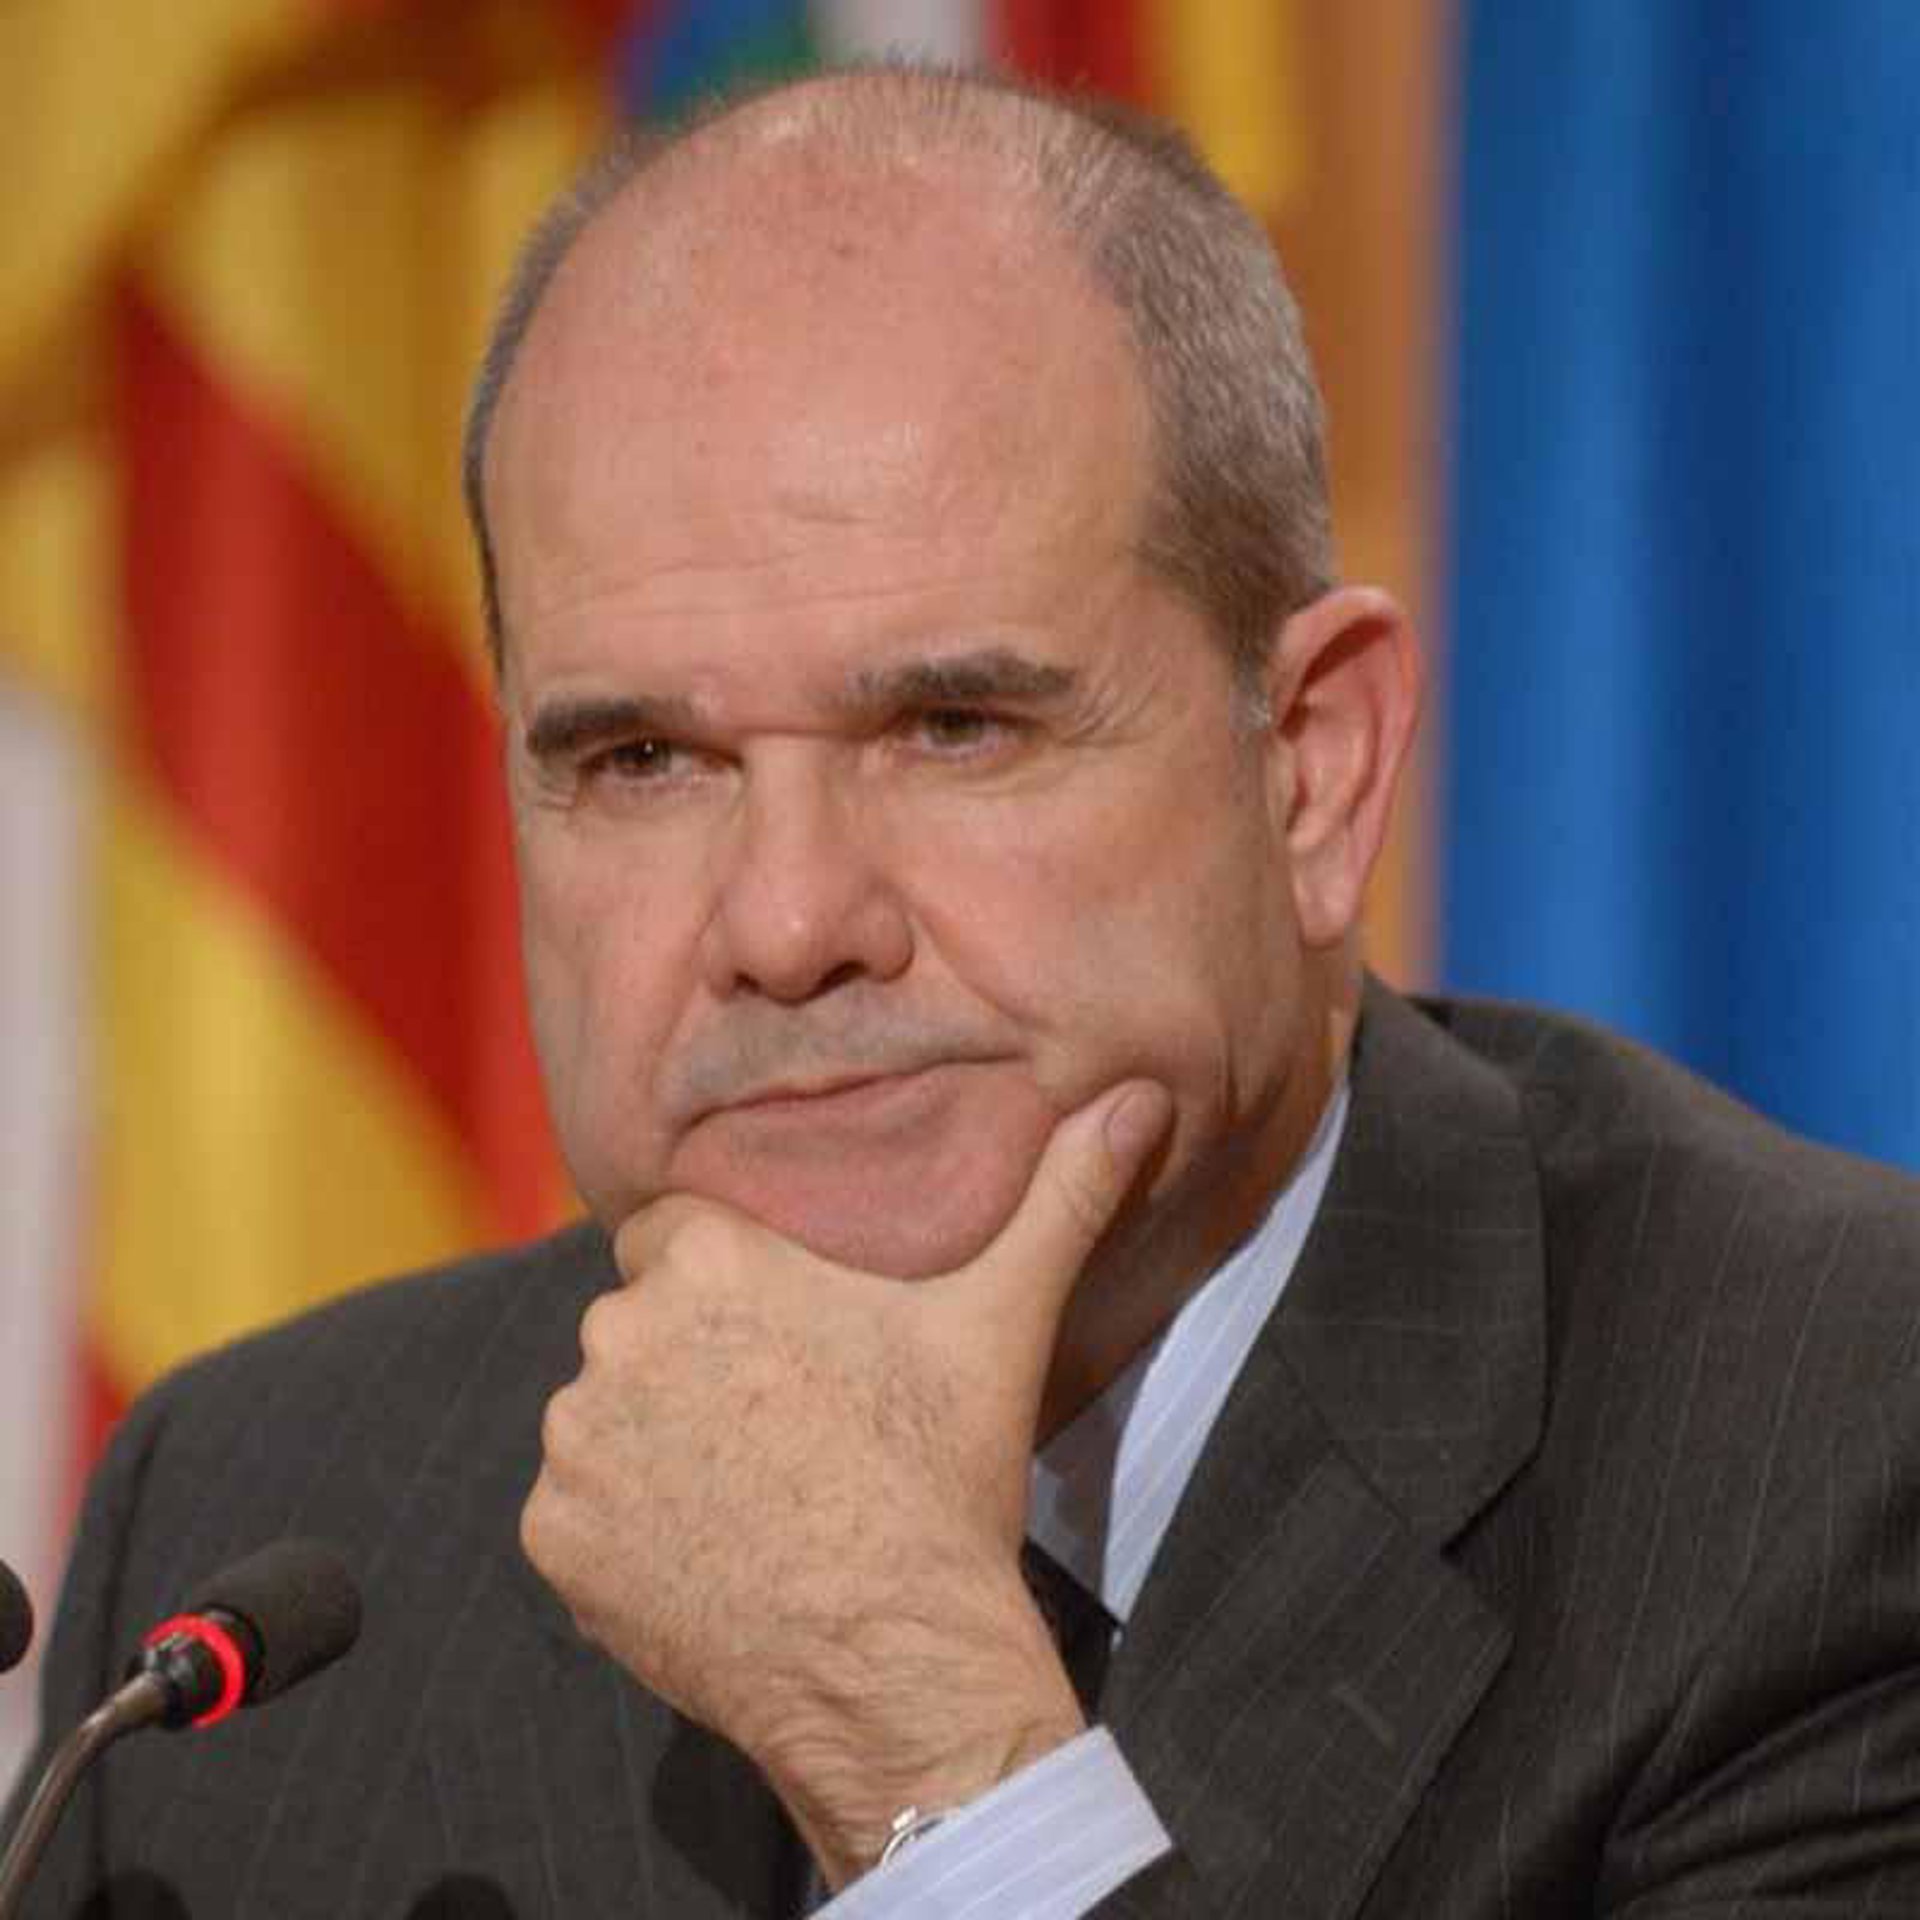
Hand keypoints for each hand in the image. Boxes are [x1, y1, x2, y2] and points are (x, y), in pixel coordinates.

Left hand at [521, 1079, 1170, 1886]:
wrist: (895, 1659)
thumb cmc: (942, 1474)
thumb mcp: (999, 1320)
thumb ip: (1058, 1196)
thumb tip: (1140, 1097)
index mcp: (708, 1259)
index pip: (674, 1231)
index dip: (727, 1275)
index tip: (779, 1330)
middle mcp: (618, 1334)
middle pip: (640, 1323)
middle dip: (690, 1356)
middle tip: (778, 1416)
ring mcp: (576, 1443)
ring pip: (603, 1413)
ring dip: (651, 1439)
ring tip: (745, 1487)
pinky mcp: (553, 1539)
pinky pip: (576, 1510)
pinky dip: (622, 1527)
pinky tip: (703, 1550)